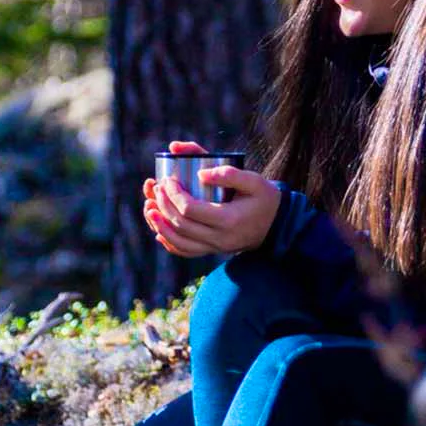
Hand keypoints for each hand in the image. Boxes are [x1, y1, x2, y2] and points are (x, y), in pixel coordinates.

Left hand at [141, 140, 280, 257]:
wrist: (277, 225)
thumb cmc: (264, 198)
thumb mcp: (254, 181)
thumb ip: (229, 174)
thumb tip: (200, 173)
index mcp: (228, 219)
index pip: (190, 209)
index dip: (174, 194)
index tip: (168, 180)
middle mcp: (220, 238)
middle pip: (181, 225)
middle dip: (164, 205)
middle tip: (156, 188)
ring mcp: (215, 248)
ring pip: (179, 242)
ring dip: (160, 226)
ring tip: (149, 208)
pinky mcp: (213, 251)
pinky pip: (186, 252)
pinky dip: (169, 242)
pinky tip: (158, 230)